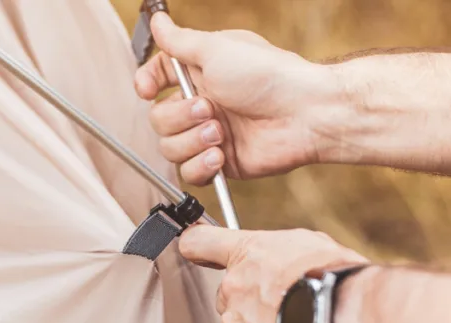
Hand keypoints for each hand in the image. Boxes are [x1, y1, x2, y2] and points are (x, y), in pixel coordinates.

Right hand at [134, 14, 345, 184]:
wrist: (304, 114)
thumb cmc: (268, 75)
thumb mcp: (216, 49)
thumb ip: (180, 40)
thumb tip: (158, 21)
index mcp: (200, 74)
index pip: (157, 79)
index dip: (146, 85)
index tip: (148, 90)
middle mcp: (202, 104)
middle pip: (159, 119)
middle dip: (180, 117)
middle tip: (209, 110)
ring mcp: (211, 135)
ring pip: (170, 148)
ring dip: (192, 141)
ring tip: (221, 133)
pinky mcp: (221, 163)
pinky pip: (190, 174)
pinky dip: (200, 166)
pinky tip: (220, 155)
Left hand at [179, 225, 366, 322]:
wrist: (342, 316)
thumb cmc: (332, 277)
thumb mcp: (307, 243)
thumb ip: (280, 251)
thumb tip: (284, 260)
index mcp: (246, 254)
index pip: (199, 243)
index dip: (199, 247)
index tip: (198, 251)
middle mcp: (232, 289)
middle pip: (229, 298)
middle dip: (251, 303)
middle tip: (284, 308)